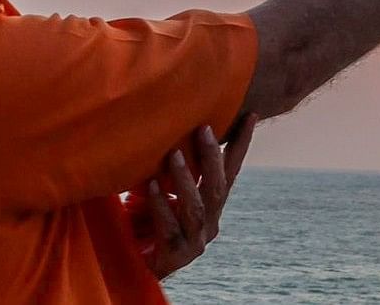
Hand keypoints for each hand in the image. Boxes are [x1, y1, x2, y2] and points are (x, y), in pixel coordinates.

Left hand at [142, 114, 257, 279]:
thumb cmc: (140, 222)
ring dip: (184, 179)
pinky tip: (151, 187)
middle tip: (203, 128)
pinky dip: (161, 206)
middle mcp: (209, 223)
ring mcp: (195, 242)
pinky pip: (170, 228)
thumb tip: (165, 129)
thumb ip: (166, 169)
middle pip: (217, 187)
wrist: (129, 266)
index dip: (240, 144)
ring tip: (172, 154)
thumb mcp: (156, 190)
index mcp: (210, 205)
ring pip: (197, 207)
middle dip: (212, 156)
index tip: (250, 114)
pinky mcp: (175, 257)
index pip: (229, 171)